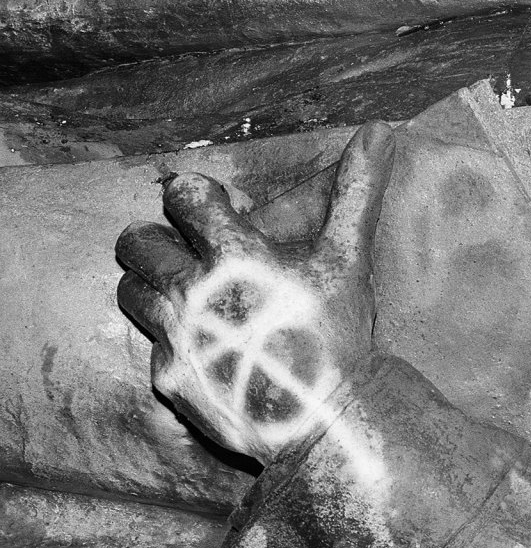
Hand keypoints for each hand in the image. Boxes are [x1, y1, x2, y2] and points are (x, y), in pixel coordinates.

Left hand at [115, 125, 394, 464]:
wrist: (328, 419)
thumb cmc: (341, 334)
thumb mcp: (349, 257)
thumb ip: (356, 189)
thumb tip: (381, 128)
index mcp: (234, 253)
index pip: (180, 195)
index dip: (195, 196)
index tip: (214, 209)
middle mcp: (194, 290)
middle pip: (136, 242)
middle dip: (161, 241)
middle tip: (192, 254)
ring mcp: (176, 335)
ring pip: (132, 290)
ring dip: (156, 285)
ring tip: (191, 294)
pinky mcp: (168, 375)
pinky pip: (150, 343)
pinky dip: (173, 338)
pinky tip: (208, 344)